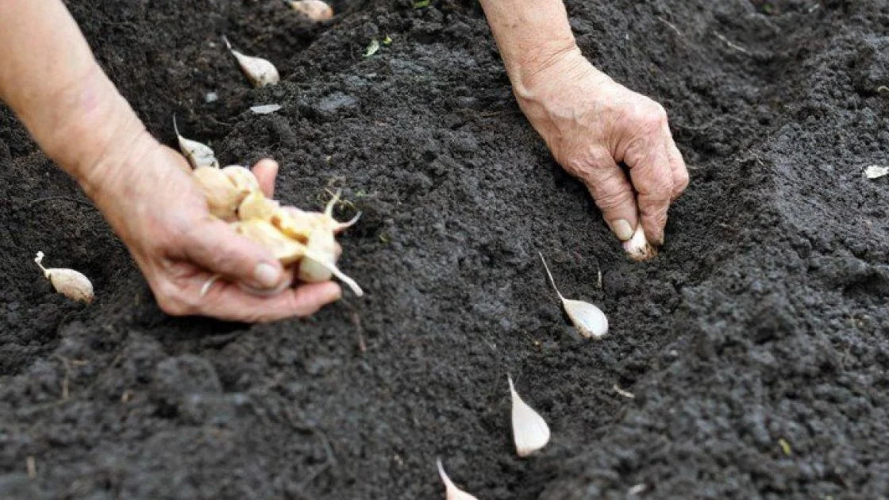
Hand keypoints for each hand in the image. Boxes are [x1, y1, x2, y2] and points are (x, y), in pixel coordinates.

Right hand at [88, 138, 341, 321]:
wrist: (120, 154)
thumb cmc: (145, 196)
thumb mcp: (190, 231)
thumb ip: (234, 257)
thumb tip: (275, 280)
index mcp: (192, 292)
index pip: (255, 308)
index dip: (297, 302)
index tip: (332, 288)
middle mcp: (204, 277)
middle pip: (265, 282)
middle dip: (301, 265)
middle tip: (331, 249)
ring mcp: (213, 251)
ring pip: (264, 250)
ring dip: (289, 231)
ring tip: (316, 220)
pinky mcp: (218, 225)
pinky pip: (252, 219)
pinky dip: (264, 199)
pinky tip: (268, 171)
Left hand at [516, 49, 688, 245]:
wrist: (550, 76)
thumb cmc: (561, 114)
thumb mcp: (584, 164)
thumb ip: (611, 198)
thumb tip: (628, 231)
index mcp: (646, 133)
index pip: (660, 189)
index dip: (654, 220)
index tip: (647, 245)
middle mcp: (657, 125)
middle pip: (673, 180)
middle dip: (657, 208)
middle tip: (635, 232)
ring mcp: (653, 121)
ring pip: (666, 169)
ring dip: (651, 194)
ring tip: (628, 212)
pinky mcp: (642, 121)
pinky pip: (654, 158)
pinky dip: (644, 178)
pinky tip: (625, 189)